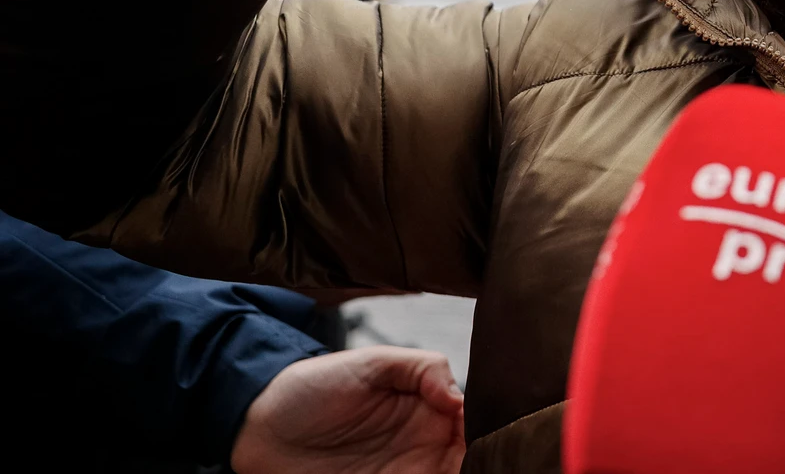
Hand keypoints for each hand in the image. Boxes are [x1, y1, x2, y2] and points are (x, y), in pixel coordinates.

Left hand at [230, 346, 464, 473]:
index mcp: (432, 409)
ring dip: (459, 473)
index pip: (477, 422)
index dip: (488, 430)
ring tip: (452, 470)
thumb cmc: (313, 386)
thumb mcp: (370, 362)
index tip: (486, 436)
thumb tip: (459, 399)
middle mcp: (425, 446)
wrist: (256, 425)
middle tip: (474, 462)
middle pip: (470, 459)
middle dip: (482, 461)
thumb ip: (423, 367)